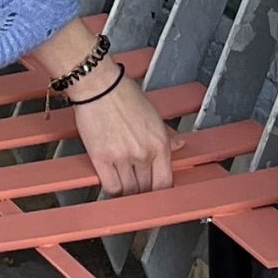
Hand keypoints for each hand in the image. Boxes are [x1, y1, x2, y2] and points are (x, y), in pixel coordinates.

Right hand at [29, 17, 173, 196]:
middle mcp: (143, 154)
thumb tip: (178, 146)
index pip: (165, 182)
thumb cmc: (124, 95)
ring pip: (129, 191)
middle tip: (138, 187)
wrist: (99, 86)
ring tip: (125, 185)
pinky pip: (111, 186)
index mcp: (160, 143)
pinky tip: (113, 183)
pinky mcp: (101, 158)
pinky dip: (113, 189)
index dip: (159, 191)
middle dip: (142, 190)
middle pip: (146, 188)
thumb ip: (166, 135)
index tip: (155, 191)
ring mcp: (122, 158)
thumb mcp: (153, 115)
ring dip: (128, 191)